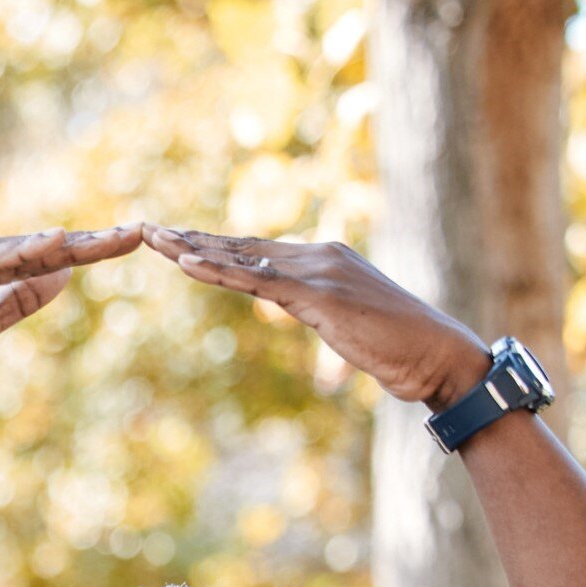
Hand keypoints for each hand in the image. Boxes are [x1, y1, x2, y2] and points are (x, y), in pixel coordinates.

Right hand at [0, 226, 142, 401]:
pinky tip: (61, 241)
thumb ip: (19, 300)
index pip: (49, 258)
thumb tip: (63, 273)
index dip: (92, 251)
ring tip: (119, 238)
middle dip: (96, 242)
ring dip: (76, 243)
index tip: (134, 243)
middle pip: (47, 247)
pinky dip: (28, 250)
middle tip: (144, 232)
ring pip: (29, 250)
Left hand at [143, 228, 492, 406]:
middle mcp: (319, 257)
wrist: (438, 357)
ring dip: (192, 248)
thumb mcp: (349, 326)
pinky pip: (257, 280)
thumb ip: (324, 311)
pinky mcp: (319, 296)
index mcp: (325, 262)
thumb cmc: (401, 349)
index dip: (214, 246)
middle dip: (192, 239)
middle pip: (242, 246)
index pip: (258, 250)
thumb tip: (312, 312)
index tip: (176, 242)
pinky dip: (218, 270)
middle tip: (147, 229)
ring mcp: (319, 272)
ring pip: (243, 257)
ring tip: (152, 238)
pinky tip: (184, 263)